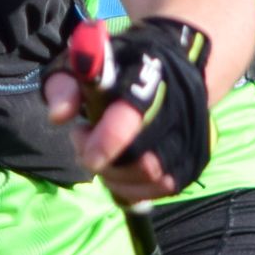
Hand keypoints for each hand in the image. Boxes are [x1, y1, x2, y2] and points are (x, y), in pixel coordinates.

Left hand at [44, 18, 215, 205]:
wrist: (171, 66)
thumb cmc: (121, 69)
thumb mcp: (84, 66)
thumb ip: (65, 87)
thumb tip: (58, 117)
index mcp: (148, 79)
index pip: (132, 115)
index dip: (106, 140)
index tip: (78, 138)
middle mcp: (178, 109)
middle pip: (145, 159)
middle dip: (106, 163)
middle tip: (85, 147)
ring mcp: (192, 136)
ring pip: (156, 178)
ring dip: (118, 178)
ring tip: (101, 158)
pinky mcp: (197, 156)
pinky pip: (166, 188)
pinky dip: (137, 189)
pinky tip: (118, 173)